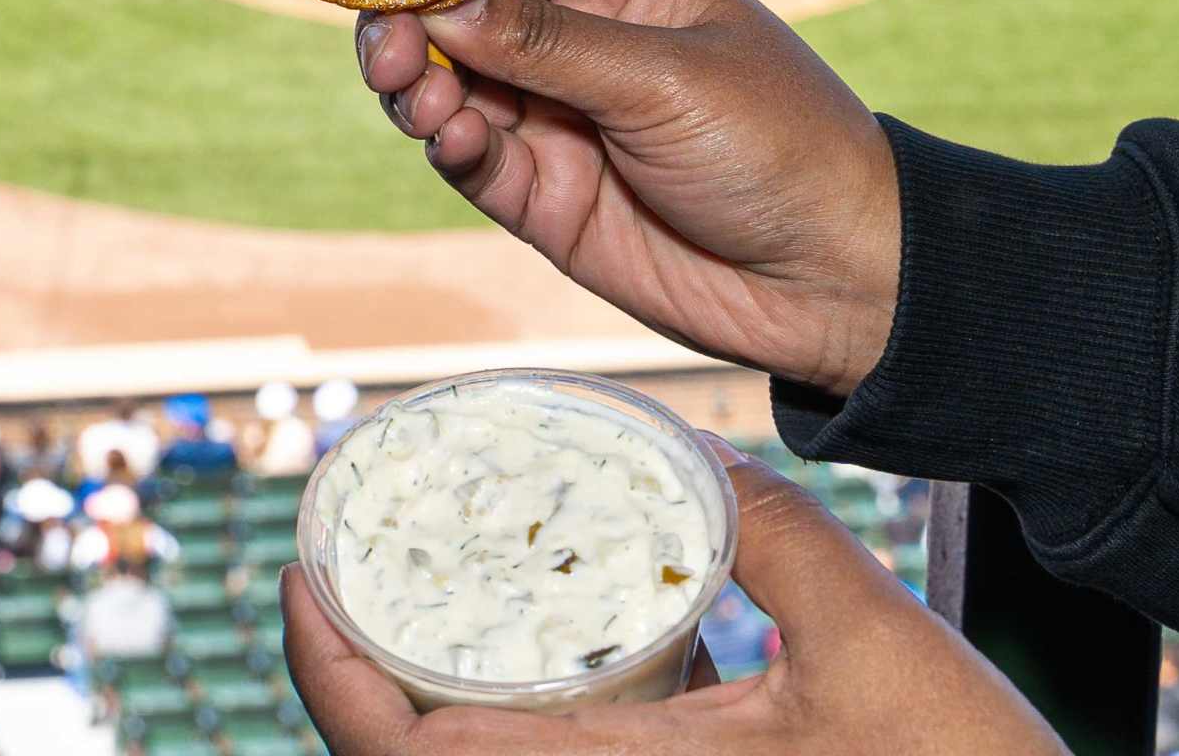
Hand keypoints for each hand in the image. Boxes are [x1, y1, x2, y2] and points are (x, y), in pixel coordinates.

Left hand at [283, 449, 1057, 755]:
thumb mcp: (879, 649)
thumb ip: (784, 542)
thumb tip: (706, 453)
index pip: (407, 753)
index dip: (326, 668)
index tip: (299, 572)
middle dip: (355, 672)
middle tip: (339, 559)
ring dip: (424, 697)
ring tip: (417, 583)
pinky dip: (516, 718)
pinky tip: (551, 643)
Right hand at [356, 0, 900, 401]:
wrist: (838, 284)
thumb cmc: (781, 146)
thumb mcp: (668, 80)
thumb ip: (548, 42)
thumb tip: (438, 0)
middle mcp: (576, 36)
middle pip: (457, 10)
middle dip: (408, 22)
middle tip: (386, 53)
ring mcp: (557, 117)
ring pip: (448, 82)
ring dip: (416, 86)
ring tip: (423, 102)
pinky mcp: (546, 194)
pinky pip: (474, 157)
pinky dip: (451, 144)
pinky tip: (459, 141)